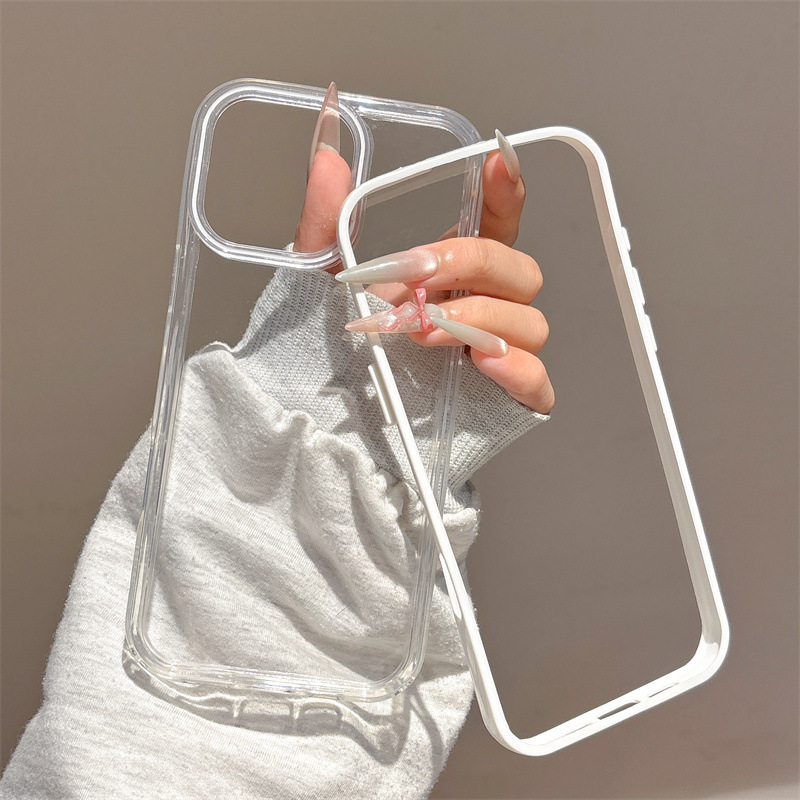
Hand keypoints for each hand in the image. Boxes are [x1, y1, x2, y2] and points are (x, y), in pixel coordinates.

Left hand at [295, 85, 553, 414]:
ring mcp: (499, 356)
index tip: (496, 160)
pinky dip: (519, 368)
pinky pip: (538, 382)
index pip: (497, 224)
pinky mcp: (503, 402)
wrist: (327, 422)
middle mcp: (483, 308)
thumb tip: (327, 159)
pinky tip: (482, 361)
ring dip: (477, 317)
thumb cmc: (332, 350)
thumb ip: (328, 220)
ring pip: (531, 321)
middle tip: (414, 280)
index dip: (506, 192)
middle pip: (520, 269)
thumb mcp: (323, 282)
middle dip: (470, 265)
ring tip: (421, 329)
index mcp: (452, 274)